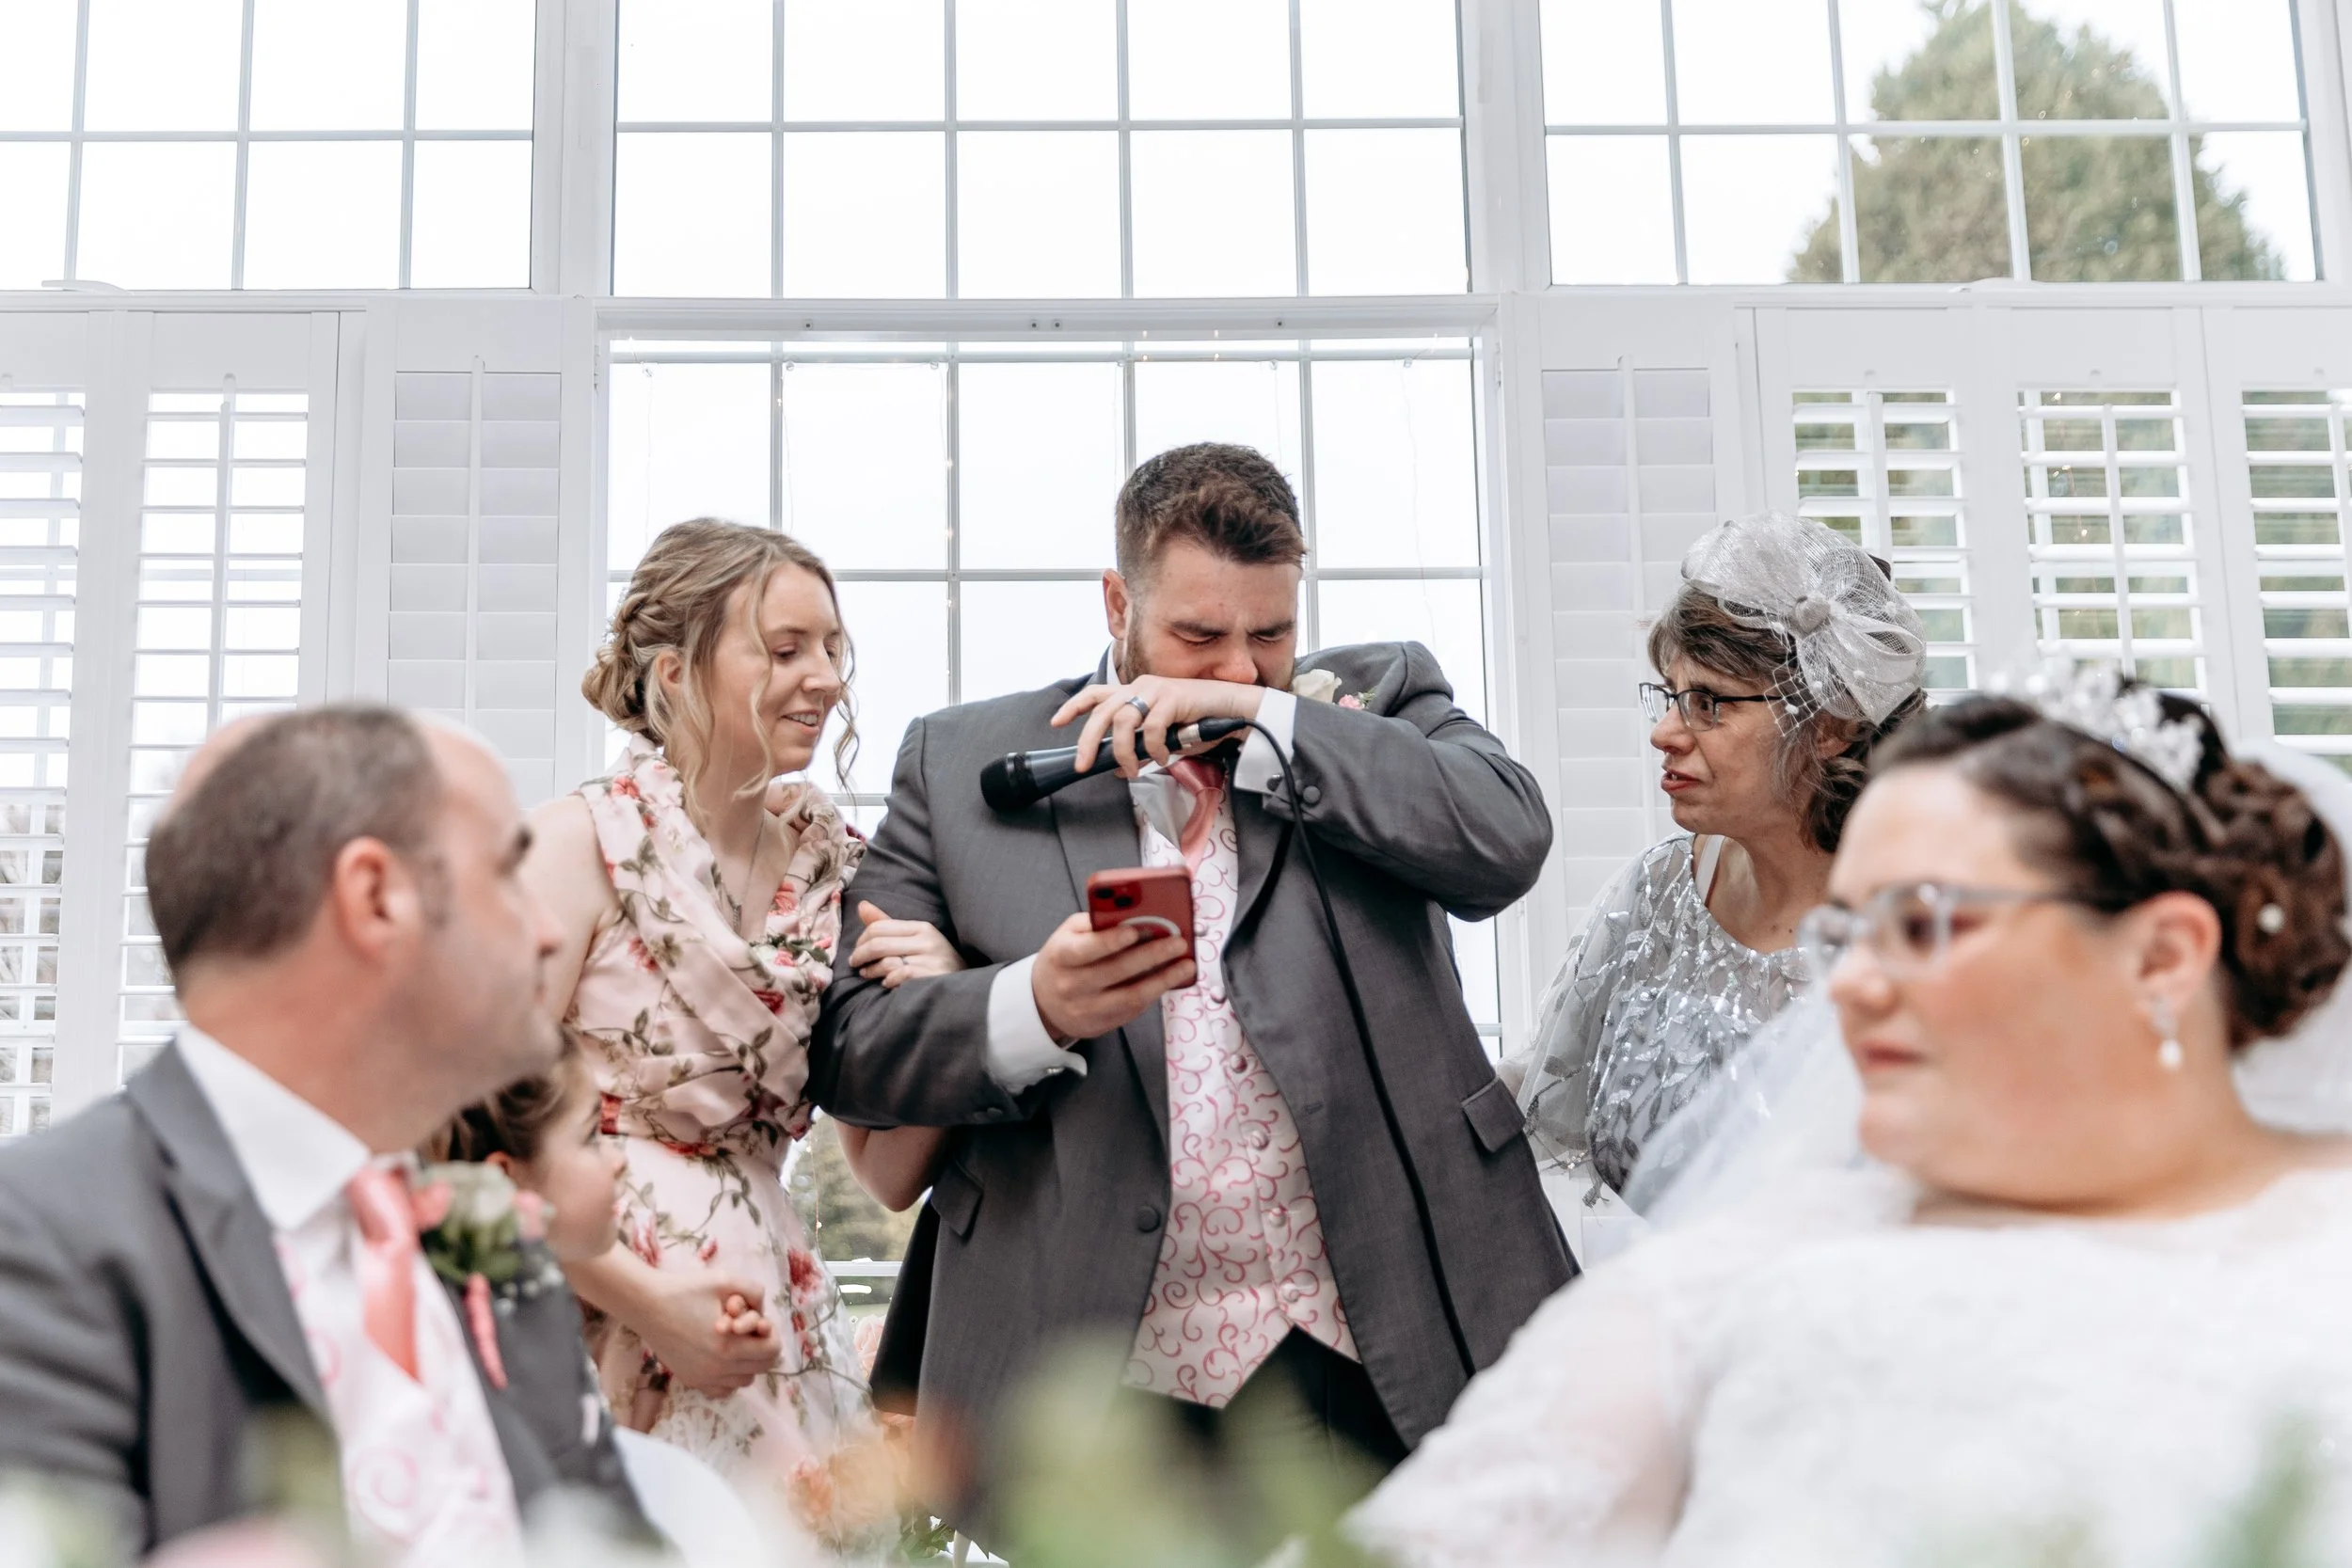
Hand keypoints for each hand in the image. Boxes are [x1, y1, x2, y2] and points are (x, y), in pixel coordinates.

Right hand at [636, 1272, 779, 1395]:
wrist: (648, 1305)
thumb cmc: (686, 1290)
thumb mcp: (726, 1280)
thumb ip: (755, 1292)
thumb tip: (764, 1312)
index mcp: (729, 1347)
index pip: (772, 1352)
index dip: (771, 1334)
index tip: (760, 1322)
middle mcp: (717, 1370)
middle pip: (761, 1368)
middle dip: (762, 1347)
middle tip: (749, 1330)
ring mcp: (703, 1378)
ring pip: (743, 1381)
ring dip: (747, 1363)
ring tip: (734, 1342)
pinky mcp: (691, 1380)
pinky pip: (723, 1390)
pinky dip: (729, 1377)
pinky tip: (721, 1357)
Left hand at [848, 902, 964, 989]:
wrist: (964, 986)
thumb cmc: (934, 962)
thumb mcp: (915, 940)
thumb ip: (887, 924)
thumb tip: (861, 905)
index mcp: (922, 927)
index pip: (880, 926)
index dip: (861, 939)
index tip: (857, 950)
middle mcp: (927, 941)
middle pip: (879, 943)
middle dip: (860, 954)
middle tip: (854, 963)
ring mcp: (931, 959)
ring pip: (886, 961)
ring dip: (870, 970)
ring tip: (866, 974)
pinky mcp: (931, 977)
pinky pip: (899, 975)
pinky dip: (888, 980)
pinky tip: (886, 983)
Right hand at [1029, 911, 1194, 1041]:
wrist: (1044, 1002)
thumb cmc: (1064, 959)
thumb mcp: (1069, 934)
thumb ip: (1097, 923)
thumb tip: (1135, 914)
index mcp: (1061, 955)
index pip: (1086, 949)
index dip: (1111, 940)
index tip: (1135, 930)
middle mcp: (1072, 985)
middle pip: (1116, 970)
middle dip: (1152, 955)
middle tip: (1178, 943)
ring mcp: (1086, 1009)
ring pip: (1130, 995)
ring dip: (1163, 979)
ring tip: (1186, 966)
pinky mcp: (1101, 1025)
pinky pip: (1133, 1009)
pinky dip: (1155, 992)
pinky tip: (1170, 979)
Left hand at [1054, 676, 1265, 778]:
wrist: (1231, 709)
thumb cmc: (1199, 722)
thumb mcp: (1163, 738)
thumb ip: (1141, 749)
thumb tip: (1122, 768)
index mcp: (1136, 692)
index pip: (1097, 693)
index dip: (1074, 706)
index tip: (1056, 722)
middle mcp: (1141, 687)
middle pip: (1101, 711)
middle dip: (1088, 740)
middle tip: (1084, 764)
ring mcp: (1156, 690)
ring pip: (1122, 721)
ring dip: (1122, 751)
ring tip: (1131, 769)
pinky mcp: (1172, 698)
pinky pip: (1151, 729)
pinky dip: (1153, 749)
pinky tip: (1162, 757)